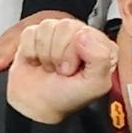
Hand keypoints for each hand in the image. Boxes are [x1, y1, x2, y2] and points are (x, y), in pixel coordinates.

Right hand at [0, 13, 116, 125]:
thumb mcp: (95, 85)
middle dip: (59, 53)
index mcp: (101, 46)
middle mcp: (81, 36)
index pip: (87, 32)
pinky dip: (30, 51)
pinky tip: (37, 61)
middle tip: (61, 70)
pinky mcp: (37, 36)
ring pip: (47, 26)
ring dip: (44, 53)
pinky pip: (30, 32)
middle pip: (66, 26)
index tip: (73, 70)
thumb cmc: (67, 97)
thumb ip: (100, 59)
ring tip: (51, 67)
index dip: (75, 52)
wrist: (37, 106)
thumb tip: (85, 35)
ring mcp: (59, 34)